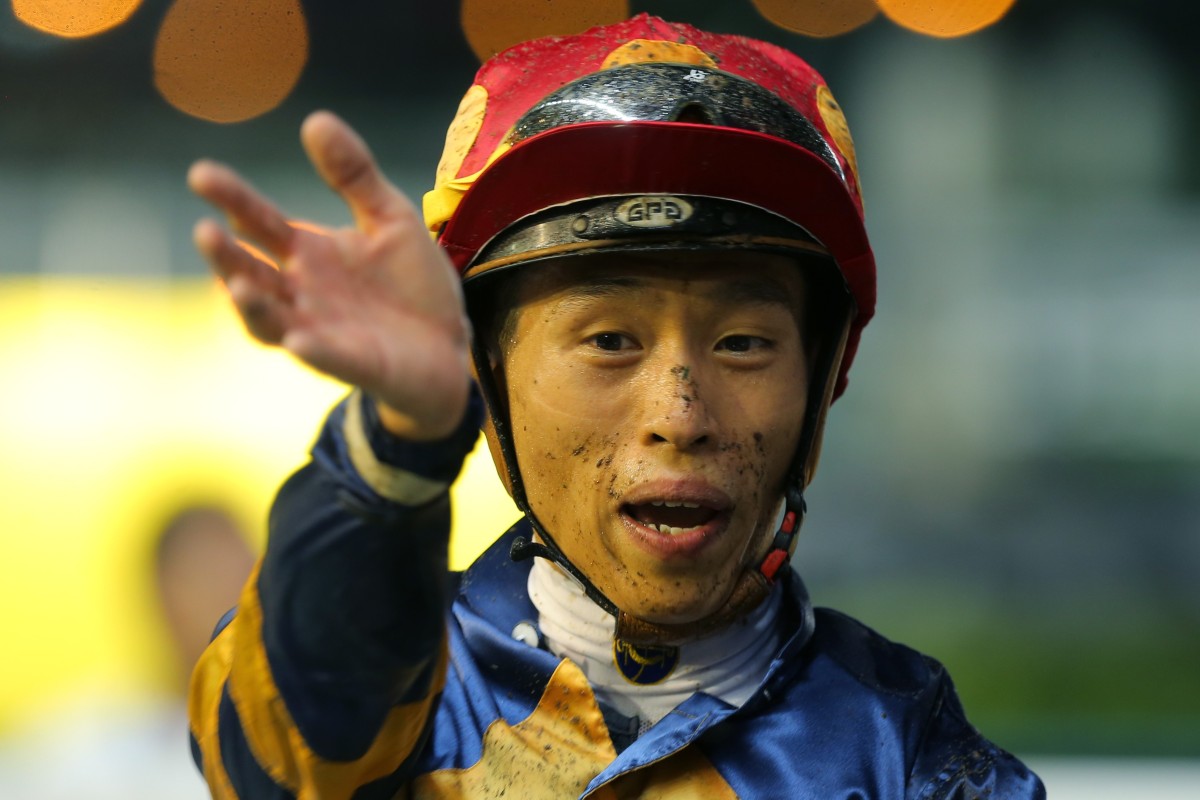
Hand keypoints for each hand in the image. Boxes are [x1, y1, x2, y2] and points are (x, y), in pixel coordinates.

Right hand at [189, 111, 470, 439]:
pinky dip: (313, 350)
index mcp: (309, 254)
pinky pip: (329, 358)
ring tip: (238, 284)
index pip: (260, 224)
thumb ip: (354, 176)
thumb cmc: (413, 285)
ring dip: (253, 306)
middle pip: (251, 273)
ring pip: (273, 323)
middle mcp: (304, 294)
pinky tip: (300, 341)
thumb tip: (315, 119)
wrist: (452, 345)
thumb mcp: (390, 219)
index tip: (201, 174)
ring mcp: (324, 332)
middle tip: (204, 230)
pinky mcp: (356, 363)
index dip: (232, 200)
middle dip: (226, 256)